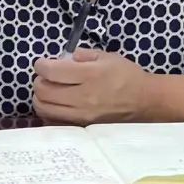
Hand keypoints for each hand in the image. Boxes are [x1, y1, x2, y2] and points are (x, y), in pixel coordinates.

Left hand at [32, 49, 153, 124]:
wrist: (144, 101)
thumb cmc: (126, 75)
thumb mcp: (107, 56)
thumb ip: (82, 55)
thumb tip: (63, 59)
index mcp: (90, 75)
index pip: (52, 72)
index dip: (41, 65)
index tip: (42, 63)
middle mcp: (83, 97)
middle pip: (43, 91)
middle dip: (38, 81)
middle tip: (44, 77)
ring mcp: (81, 115)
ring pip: (44, 109)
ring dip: (40, 97)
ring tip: (48, 90)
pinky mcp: (82, 127)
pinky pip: (54, 122)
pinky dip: (48, 112)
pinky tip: (55, 105)